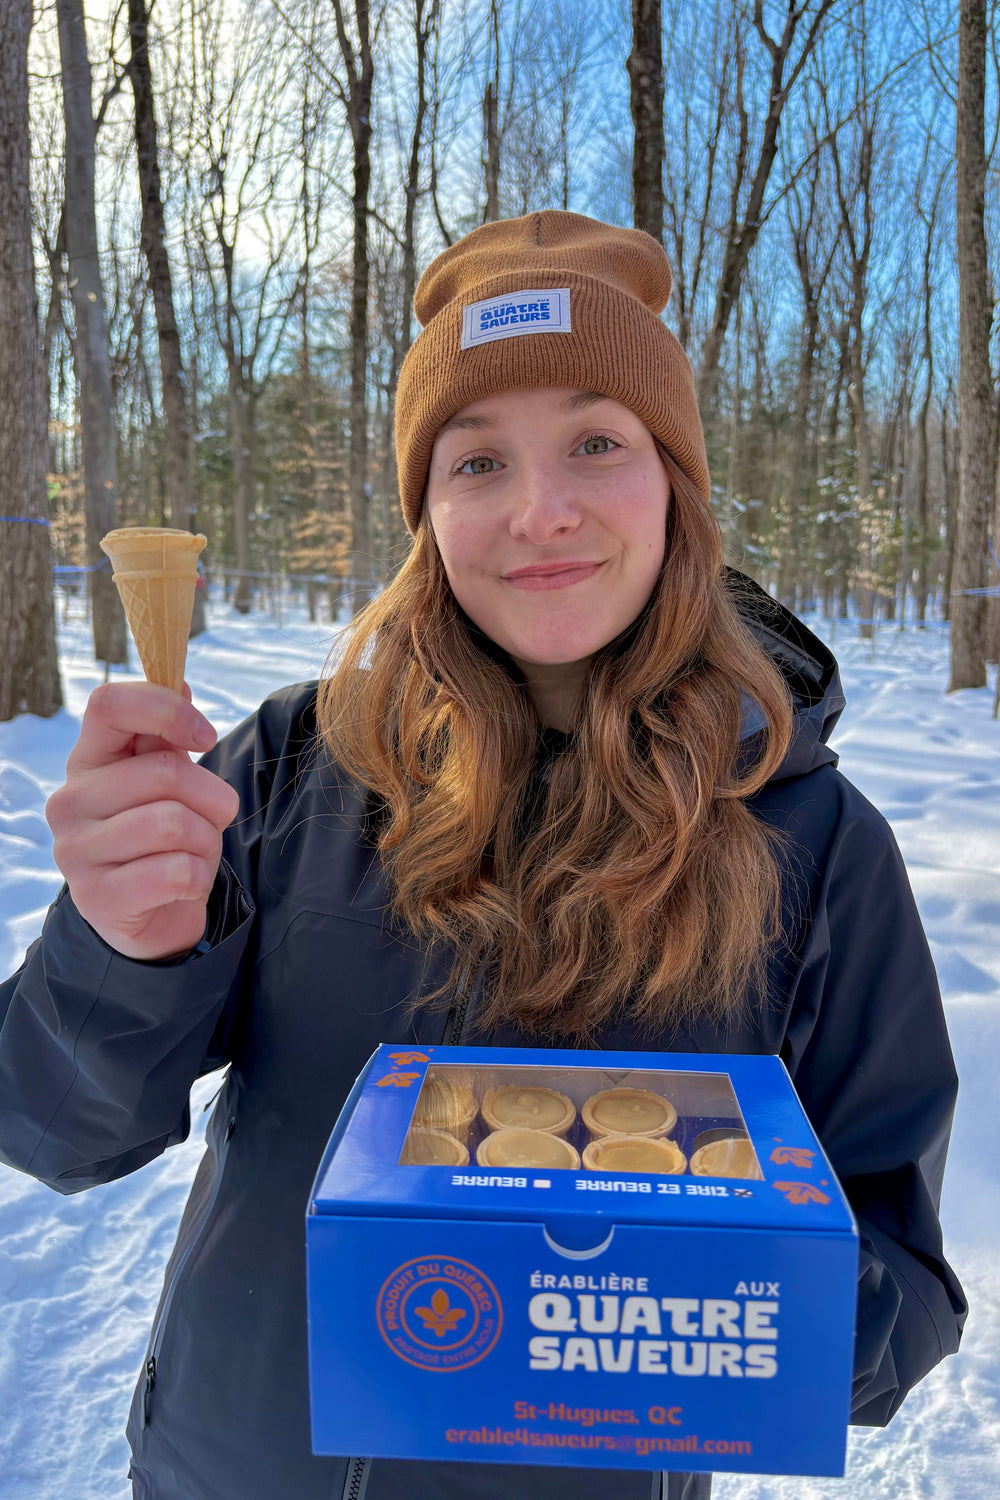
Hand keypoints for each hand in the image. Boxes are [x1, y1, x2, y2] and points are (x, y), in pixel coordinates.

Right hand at [45, 681, 240, 960]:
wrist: (149, 916)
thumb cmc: (162, 837)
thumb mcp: (165, 780)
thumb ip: (167, 734)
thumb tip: (180, 683)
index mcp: (87, 760)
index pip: (109, 704)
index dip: (167, 710)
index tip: (205, 737)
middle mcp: (70, 801)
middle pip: (165, 772)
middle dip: (212, 799)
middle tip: (211, 820)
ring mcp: (77, 851)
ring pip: (175, 824)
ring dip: (207, 841)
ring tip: (194, 853)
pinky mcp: (98, 898)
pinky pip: (177, 872)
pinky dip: (199, 877)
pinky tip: (185, 883)